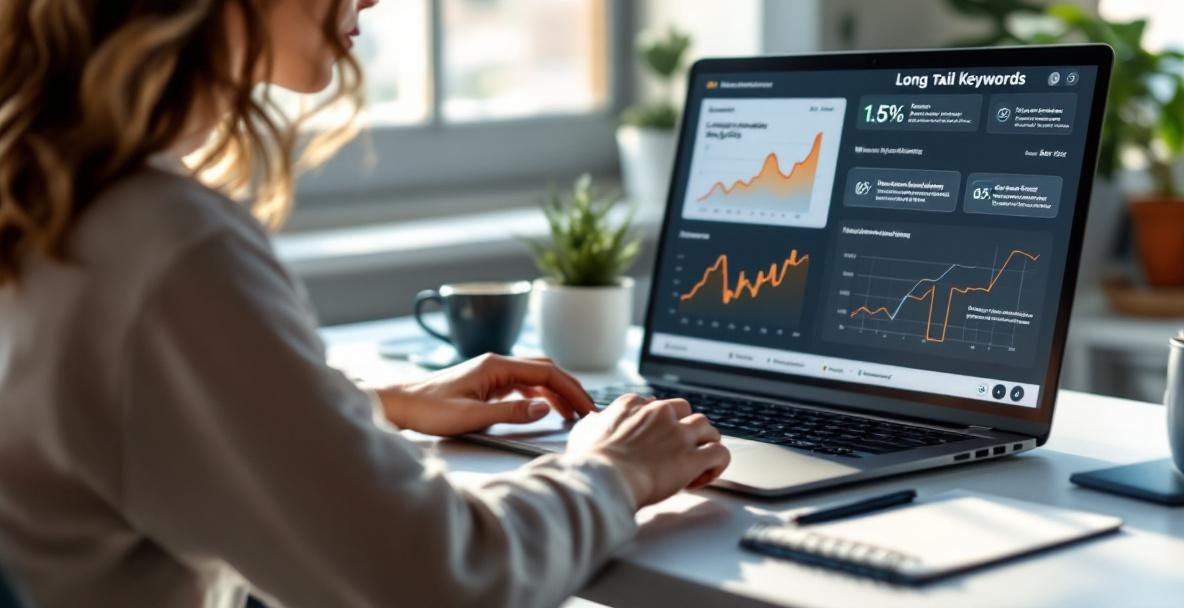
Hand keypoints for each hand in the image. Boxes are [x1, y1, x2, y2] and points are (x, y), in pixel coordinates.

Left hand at [376, 354, 596, 435]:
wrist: (399, 404)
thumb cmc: (428, 410)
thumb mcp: (471, 416)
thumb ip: (510, 413)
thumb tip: (545, 409)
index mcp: (496, 366)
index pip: (546, 374)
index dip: (570, 390)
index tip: (587, 408)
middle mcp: (496, 363)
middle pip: (545, 370)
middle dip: (569, 389)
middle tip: (587, 411)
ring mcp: (491, 371)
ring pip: (534, 377)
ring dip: (555, 392)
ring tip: (572, 413)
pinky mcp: (485, 382)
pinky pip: (521, 384)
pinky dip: (538, 395)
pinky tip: (544, 408)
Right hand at [568, 394, 730, 508]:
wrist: (603, 479)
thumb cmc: (590, 461)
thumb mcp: (584, 432)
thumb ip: (594, 424)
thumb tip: (595, 422)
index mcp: (634, 405)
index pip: (657, 405)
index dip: (659, 425)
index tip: (655, 442)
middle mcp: (659, 413)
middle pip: (685, 412)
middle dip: (685, 429)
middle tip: (678, 449)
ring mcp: (678, 434)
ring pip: (707, 428)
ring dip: (705, 443)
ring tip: (697, 461)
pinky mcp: (693, 457)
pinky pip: (719, 452)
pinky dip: (717, 464)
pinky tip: (704, 475)